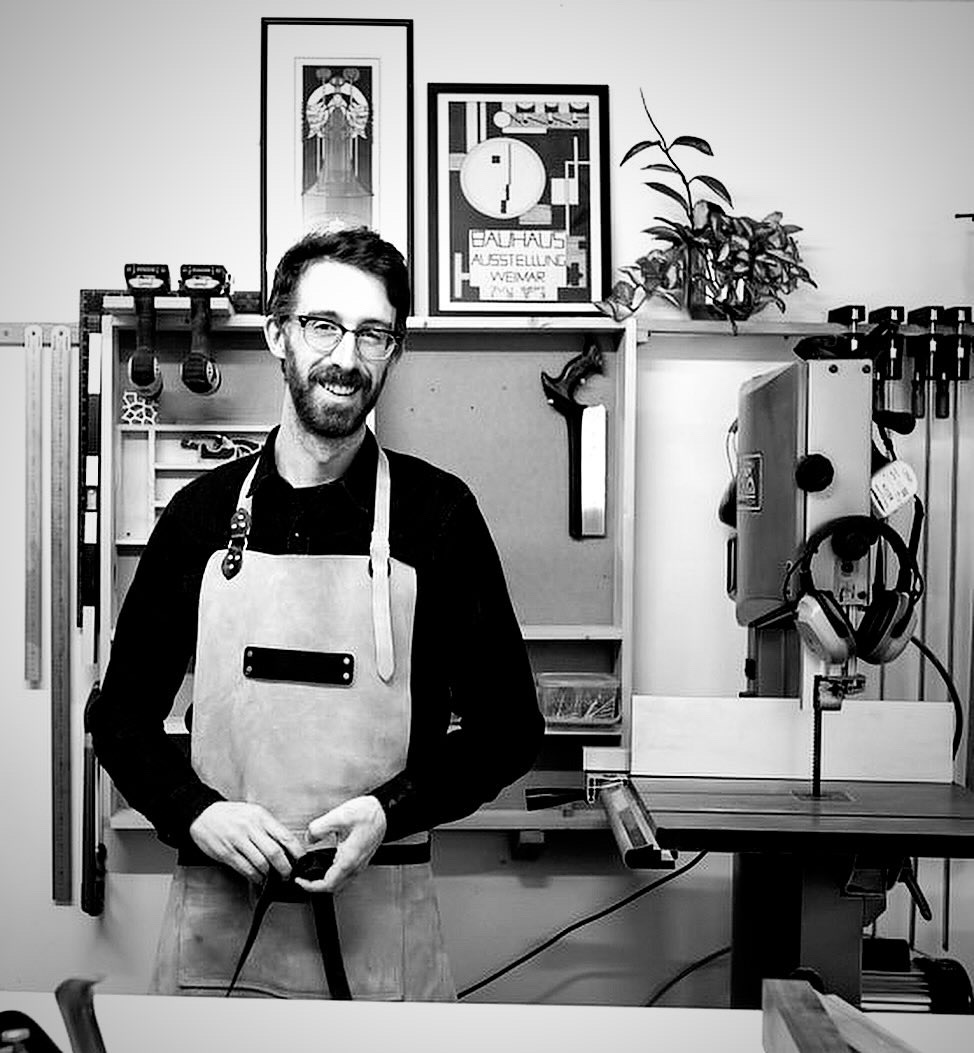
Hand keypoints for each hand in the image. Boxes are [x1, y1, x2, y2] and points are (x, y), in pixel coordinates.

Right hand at [189, 801, 303, 882]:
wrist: (203, 815)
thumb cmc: (230, 815)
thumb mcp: (253, 813)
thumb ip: (269, 828)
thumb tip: (287, 846)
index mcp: (261, 816)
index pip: (285, 836)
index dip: (296, 852)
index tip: (301, 861)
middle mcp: (250, 827)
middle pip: (274, 852)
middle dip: (284, 868)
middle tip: (288, 875)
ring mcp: (237, 840)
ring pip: (260, 863)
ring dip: (269, 875)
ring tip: (272, 878)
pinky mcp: (226, 852)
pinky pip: (245, 868)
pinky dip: (254, 877)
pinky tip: (258, 878)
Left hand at [297, 796, 386, 894]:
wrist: (386, 811)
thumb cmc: (368, 814)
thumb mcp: (339, 816)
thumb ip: (319, 827)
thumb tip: (309, 837)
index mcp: (348, 859)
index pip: (327, 885)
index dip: (310, 886)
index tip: (300, 881)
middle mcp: (355, 865)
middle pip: (334, 887)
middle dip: (316, 886)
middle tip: (304, 879)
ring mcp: (359, 863)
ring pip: (340, 882)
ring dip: (325, 881)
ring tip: (312, 872)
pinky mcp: (360, 859)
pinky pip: (345, 874)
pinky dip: (333, 874)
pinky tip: (327, 863)